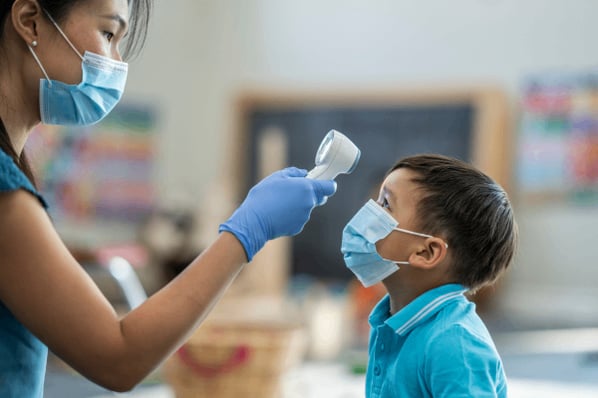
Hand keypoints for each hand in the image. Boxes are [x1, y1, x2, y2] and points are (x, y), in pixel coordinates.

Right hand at [219, 167, 335, 261]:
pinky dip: (292, 215)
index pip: (330, 187)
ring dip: (299, 204)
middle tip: (295, 191)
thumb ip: (294, 173)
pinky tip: (279, 213)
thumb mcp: (277, 177)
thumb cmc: (264, 196)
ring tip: (281, 203)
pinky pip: (299, 218)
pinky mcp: (298, 227)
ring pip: (307, 208)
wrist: (255, 221)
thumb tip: (304, 174)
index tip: (322, 182)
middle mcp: (309, 203)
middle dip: (311, 193)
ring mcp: (305, 217)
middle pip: (319, 197)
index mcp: (307, 188)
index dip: (328, 184)